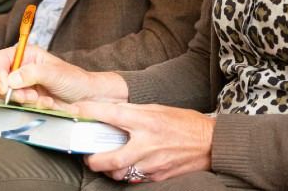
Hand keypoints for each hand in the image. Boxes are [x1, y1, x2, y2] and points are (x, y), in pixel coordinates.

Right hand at [0, 45, 127, 109]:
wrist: (87, 98)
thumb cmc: (74, 79)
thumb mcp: (53, 73)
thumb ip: (31, 73)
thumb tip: (10, 79)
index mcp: (28, 55)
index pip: (1, 59)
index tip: (3, 85)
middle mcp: (24, 68)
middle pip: (2, 79)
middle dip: (14, 90)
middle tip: (29, 96)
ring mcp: (26, 85)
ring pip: (11, 94)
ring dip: (25, 99)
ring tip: (43, 99)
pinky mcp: (30, 99)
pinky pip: (21, 105)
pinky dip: (33, 106)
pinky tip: (47, 103)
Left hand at [72, 102, 214, 181]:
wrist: (211, 144)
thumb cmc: (185, 123)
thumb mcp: (158, 109)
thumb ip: (134, 113)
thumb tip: (111, 113)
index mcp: (147, 121)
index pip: (112, 114)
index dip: (90, 111)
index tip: (77, 109)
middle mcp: (147, 143)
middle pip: (108, 158)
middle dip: (91, 158)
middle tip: (86, 153)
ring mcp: (152, 164)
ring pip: (118, 173)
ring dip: (107, 168)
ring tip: (104, 160)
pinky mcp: (157, 177)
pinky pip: (133, 178)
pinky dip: (125, 172)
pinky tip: (124, 165)